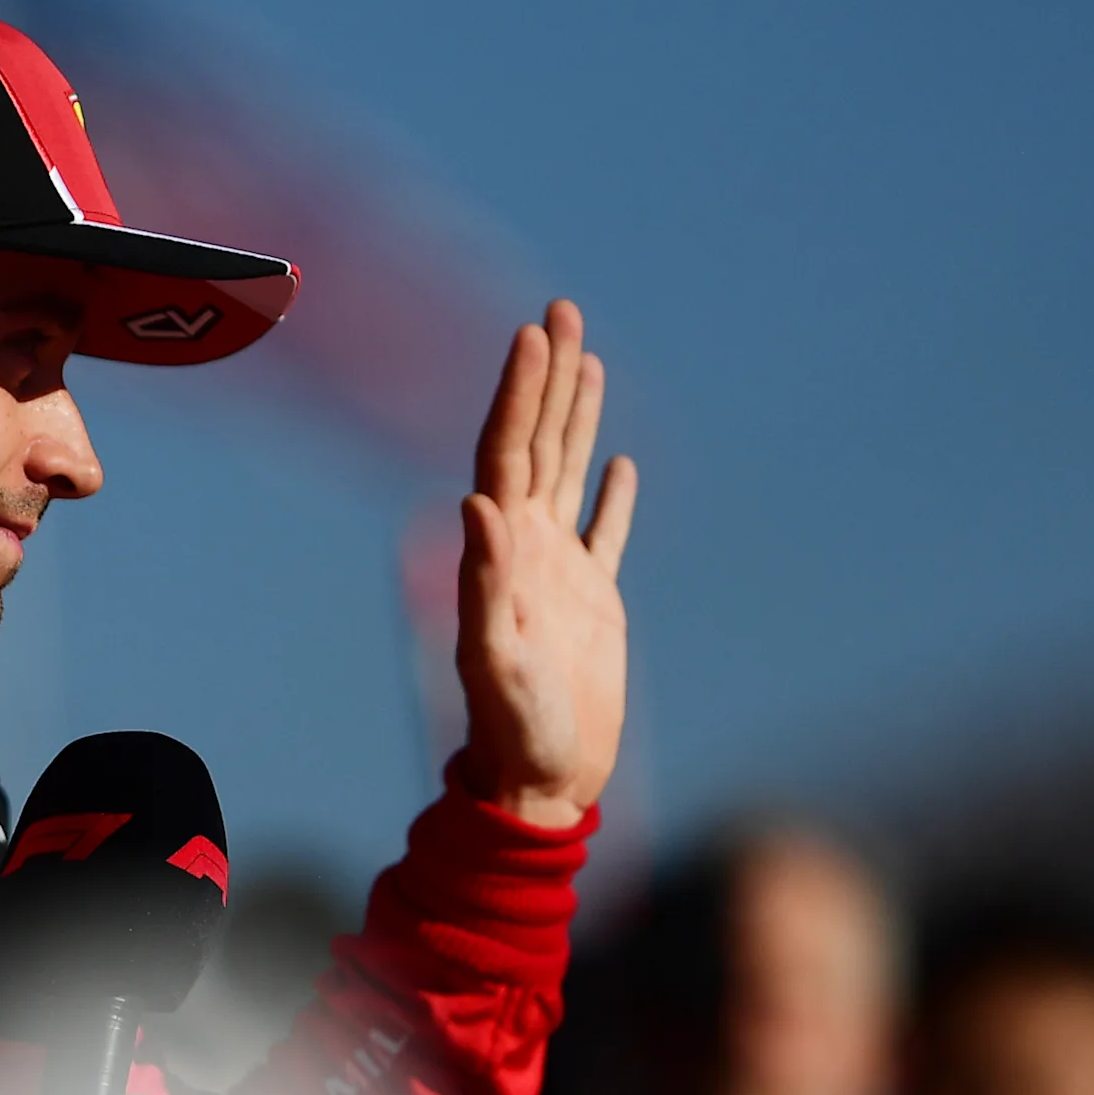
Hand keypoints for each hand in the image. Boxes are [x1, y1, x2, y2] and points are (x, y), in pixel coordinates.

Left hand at [458, 299, 638, 827]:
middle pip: (535, 445)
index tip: (534, 334)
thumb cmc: (514, 732)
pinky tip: (617, 462)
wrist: (540, 785)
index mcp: (500, 553)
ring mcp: (558, 573)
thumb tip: (476, 503)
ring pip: (567, 474)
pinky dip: (610, 496)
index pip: (507, 453)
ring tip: (585, 355)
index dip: (519, 393)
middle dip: (547, 377)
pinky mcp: (591, 604)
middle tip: (561, 309)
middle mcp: (524, 550)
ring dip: (575, 414)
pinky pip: (602, 534)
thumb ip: (484, 583)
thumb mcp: (497, 660)